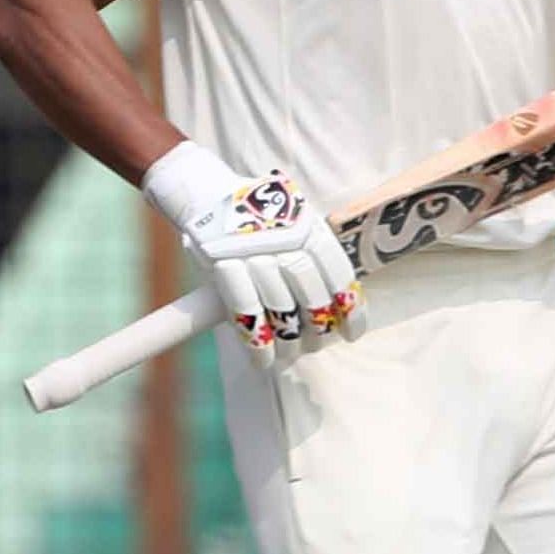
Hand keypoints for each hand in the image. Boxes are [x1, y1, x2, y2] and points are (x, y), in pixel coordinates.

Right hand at [142, 141, 364, 368]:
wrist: (203, 194)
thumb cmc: (253, 217)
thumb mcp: (291, 221)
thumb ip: (312, 254)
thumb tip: (335, 304)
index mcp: (307, 225)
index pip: (338, 274)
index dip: (349, 309)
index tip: (351, 334)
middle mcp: (284, 237)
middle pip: (311, 295)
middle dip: (317, 329)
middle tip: (314, 345)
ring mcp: (252, 251)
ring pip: (280, 308)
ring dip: (287, 341)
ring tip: (289, 355)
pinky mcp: (222, 264)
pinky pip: (246, 312)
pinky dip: (257, 343)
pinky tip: (263, 360)